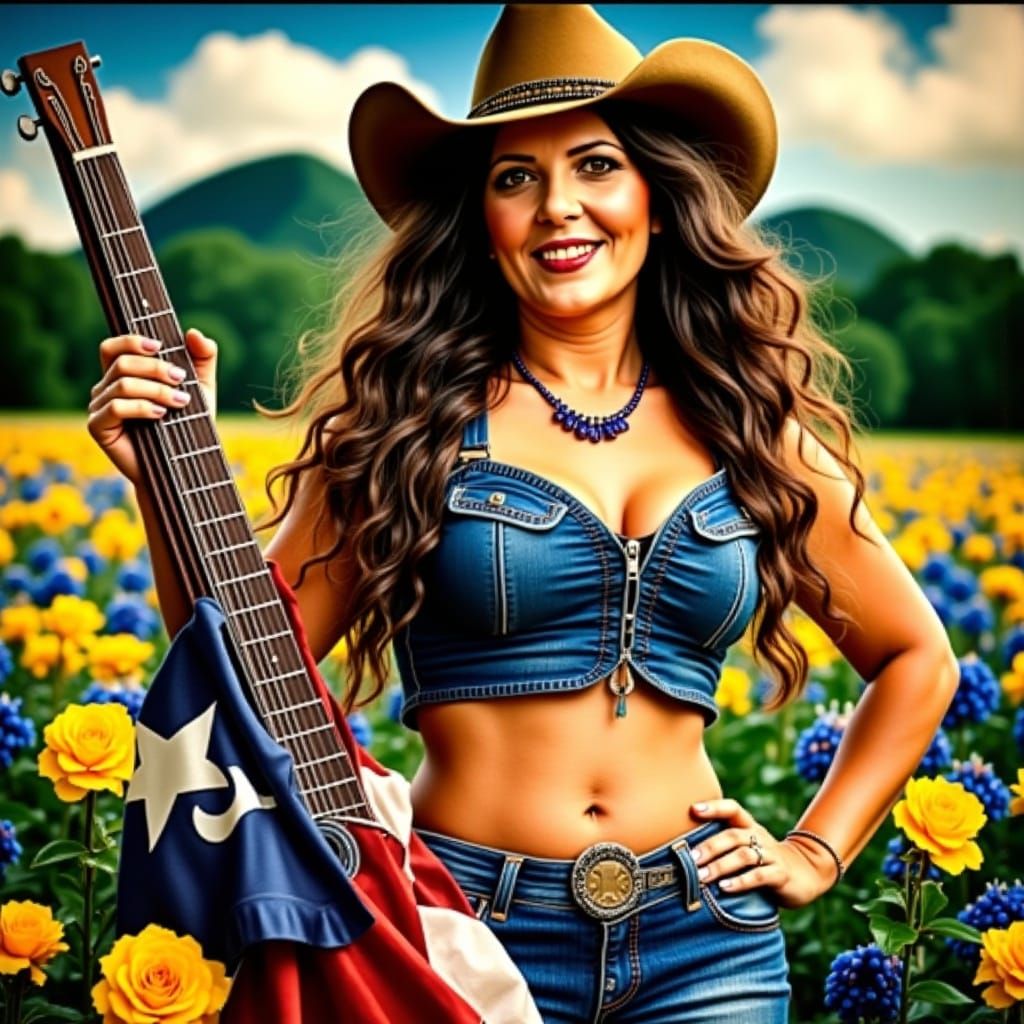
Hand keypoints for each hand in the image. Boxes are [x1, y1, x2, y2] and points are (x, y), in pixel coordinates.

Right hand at [88, 328, 217, 484]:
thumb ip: (203, 358)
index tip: (161, 346)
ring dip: (156, 390)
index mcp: (121, 375)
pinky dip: (142, 407)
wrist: (182, 466)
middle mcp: (104, 388)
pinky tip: (161, 414)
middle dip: (156, 368)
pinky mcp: (98, 427)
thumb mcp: (202, 388)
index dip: (132, 340)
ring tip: (180, 402)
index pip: (112, 347)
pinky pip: (116, 407)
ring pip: (122, 384)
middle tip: (182, 380)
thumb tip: (193, 332)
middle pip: (122, 363)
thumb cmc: (188, 425)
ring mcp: (98, 407)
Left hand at [688, 798, 834, 909]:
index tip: (693, 809)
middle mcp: (759, 837)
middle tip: (691, 858)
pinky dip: (741, 882)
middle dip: (710, 846)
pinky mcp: (781, 875)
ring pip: (744, 855)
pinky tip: (725, 888)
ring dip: (721, 866)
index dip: (714, 807)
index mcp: (749, 826)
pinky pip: (759, 876)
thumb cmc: (763, 860)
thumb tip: (683, 853)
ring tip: (702, 877)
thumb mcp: (746, 847)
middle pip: (733, 835)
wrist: (806, 874)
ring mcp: (771, 855)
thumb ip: (723, 845)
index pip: (732, 809)